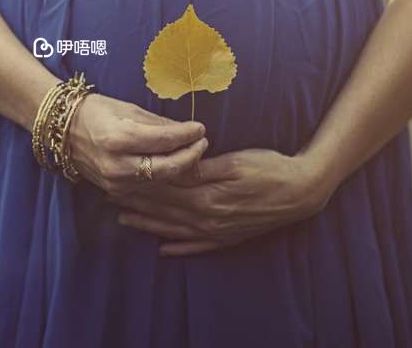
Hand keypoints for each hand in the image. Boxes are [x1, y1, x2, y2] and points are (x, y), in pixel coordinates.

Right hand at [68, 93, 208, 195]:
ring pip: (160, 180)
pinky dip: (163, 175)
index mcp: (119, 138)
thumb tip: (189, 131)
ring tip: (192, 152)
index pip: (165, 140)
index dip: (187, 135)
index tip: (201, 128)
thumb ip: (160, 124)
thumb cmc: (96, 111)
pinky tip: (173, 164)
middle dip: (190, 156)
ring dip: (179, 167)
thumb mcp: (128, 109)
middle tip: (203, 143)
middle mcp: (117, 164)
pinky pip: (147, 185)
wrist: (63, 130)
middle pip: (167, 167)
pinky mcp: (115, 189)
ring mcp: (115, 181)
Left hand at [106, 148, 335, 254]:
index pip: (163, 191)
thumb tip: (173, 168)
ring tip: (124, 220)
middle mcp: (207, 218)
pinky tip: (163, 250)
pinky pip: (197, 247)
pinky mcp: (229, 237)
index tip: (117, 179)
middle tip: (109, 198)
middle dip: (135, 204)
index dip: (139, 186)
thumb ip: (200, 168)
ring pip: (175, 230)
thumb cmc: (268, 167)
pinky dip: (179, 248)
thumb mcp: (233, 162)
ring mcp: (218, 231)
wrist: (302, 191)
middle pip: (164, 211)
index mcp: (206, 196)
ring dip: (148, 225)